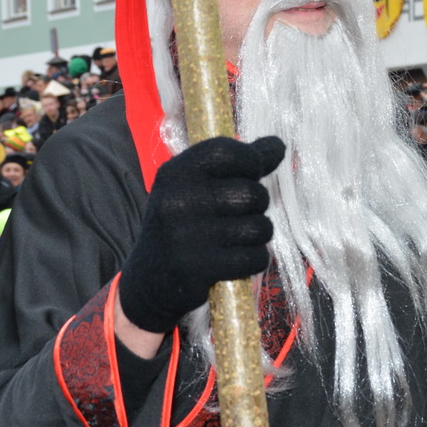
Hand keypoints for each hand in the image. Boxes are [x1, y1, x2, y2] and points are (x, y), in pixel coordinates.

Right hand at [118, 135, 285, 333]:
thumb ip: (234, 166)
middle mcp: (178, 201)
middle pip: (251, 193)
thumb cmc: (180, 227)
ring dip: (258, 235)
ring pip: (258, 227)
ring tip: (239, 239)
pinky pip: (254, 257)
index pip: (227, 151)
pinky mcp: (199, 268)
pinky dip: (254, 259)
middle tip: (241, 215)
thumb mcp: (193, 189)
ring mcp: (187, 236)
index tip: (254, 172)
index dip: (252, 160)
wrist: (148, 280)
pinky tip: (238, 260)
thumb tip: (277, 146)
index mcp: (175, 173)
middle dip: (258, 206)